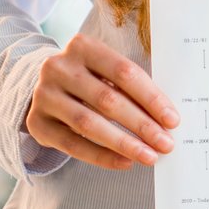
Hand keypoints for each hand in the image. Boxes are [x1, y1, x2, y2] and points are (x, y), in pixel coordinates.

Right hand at [25, 33, 177, 169]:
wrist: (45, 86)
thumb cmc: (90, 78)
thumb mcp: (107, 71)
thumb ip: (131, 87)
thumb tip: (166, 119)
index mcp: (83, 46)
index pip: (125, 73)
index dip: (151, 98)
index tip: (173, 120)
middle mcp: (59, 68)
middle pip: (108, 100)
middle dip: (142, 125)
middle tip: (166, 143)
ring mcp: (44, 95)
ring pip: (89, 124)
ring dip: (124, 143)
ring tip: (149, 156)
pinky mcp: (36, 123)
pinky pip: (72, 145)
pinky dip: (101, 156)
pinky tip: (124, 162)